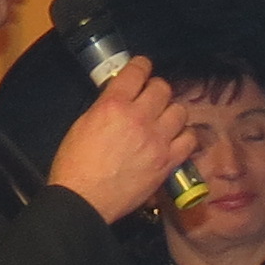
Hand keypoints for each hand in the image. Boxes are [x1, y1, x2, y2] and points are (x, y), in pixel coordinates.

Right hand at [49, 58, 195, 224]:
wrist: (84, 199)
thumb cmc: (75, 164)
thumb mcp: (83, 124)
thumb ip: (106, 107)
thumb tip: (120, 98)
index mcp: (113, 105)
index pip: (136, 72)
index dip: (141, 65)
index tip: (143, 66)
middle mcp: (139, 118)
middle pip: (162, 88)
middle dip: (156, 89)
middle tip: (151, 97)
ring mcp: (158, 140)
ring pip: (180, 111)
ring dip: (171, 112)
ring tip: (164, 119)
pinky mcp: (168, 161)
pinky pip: (189, 139)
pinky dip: (184, 136)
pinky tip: (175, 139)